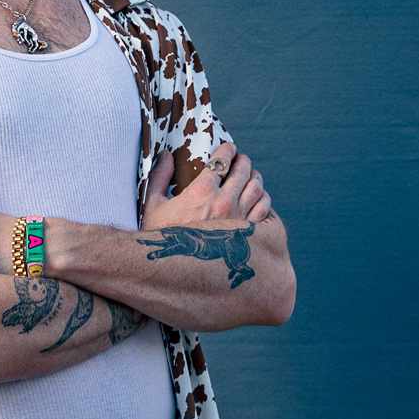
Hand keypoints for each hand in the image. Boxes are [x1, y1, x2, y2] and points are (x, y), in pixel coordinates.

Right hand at [142, 143, 274, 227]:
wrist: (173, 270)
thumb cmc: (161, 237)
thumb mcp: (153, 205)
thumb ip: (160, 177)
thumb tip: (167, 156)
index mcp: (202, 192)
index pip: (222, 160)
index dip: (227, 150)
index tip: (228, 148)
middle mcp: (224, 202)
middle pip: (244, 171)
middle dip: (243, 161)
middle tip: (240, 159)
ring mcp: (238, 219)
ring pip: (258, 189)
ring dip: (255, 177)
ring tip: (251, 176)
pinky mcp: (246, 235)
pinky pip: (264, 210)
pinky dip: (264, 200)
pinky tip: (258, 198)